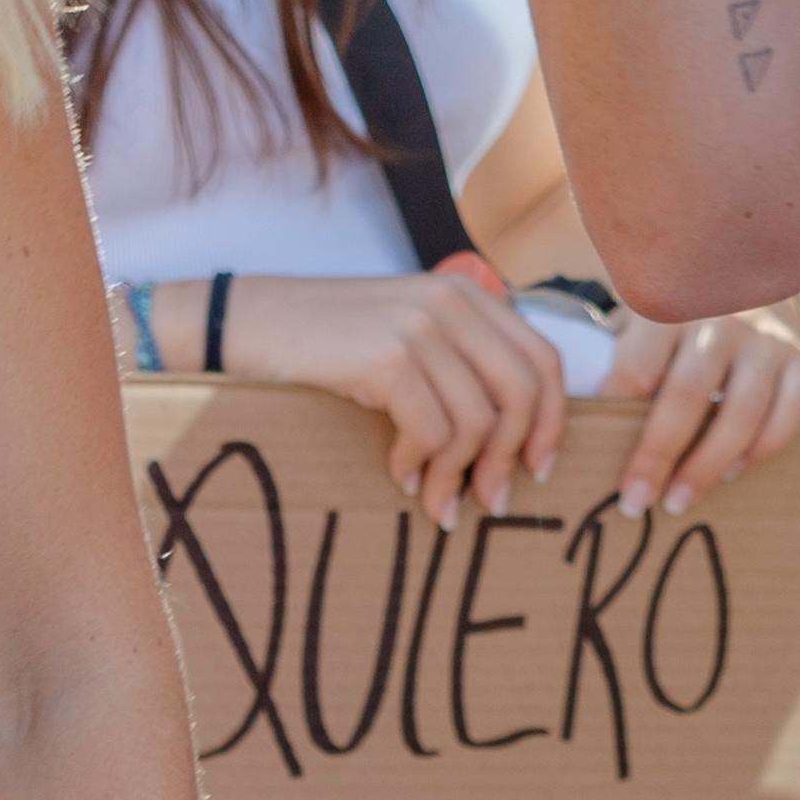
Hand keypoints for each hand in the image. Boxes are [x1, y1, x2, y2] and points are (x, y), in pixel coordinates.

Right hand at [219, 266, 567, 528]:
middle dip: (512, 458)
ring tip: (437, 502)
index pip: (543, 360)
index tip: (539, 468)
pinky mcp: (383, 358)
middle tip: (492, 502)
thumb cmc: (329, 346)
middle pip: (523, 393)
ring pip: (477, 420)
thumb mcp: (407, 337)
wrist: (247, 324)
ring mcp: (418, 326)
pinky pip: (431, 430)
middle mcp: (452, 303)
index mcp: (469, 297)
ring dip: (459, 475)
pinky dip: (421, 464)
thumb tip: (512, 439)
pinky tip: (399, 476)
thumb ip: (459, 365)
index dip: (552, 421)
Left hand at [606, 302, 799, 519]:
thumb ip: (623, 367)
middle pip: (687, 395)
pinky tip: (734, 472)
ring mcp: (766, 340)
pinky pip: (791, 410)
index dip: (615, 418)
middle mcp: (721, 321)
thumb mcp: (646, 328)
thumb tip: (581, 433)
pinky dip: (763, 448)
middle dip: (657, 454)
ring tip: (678, 501)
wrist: (756, 286)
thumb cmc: (683, 326)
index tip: (597, 460)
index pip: (638, 369)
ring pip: (742, 410)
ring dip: (707, 464)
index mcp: (670, 310)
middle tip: (634, 502)